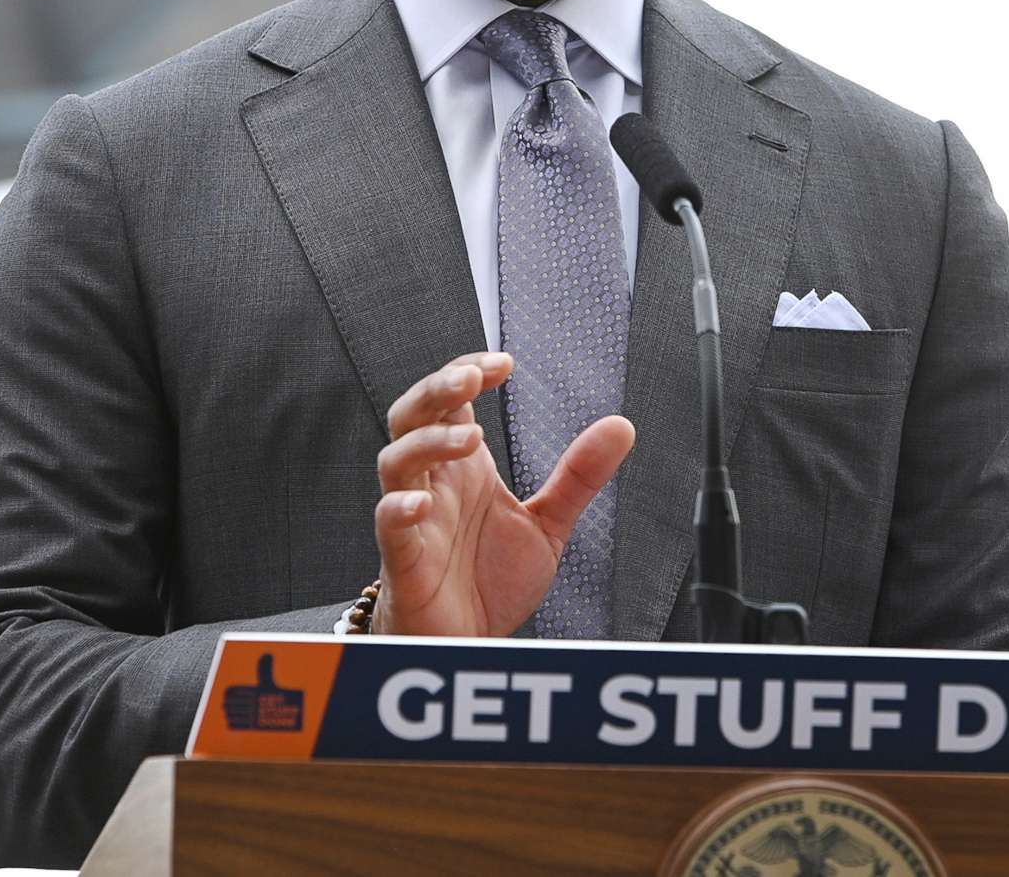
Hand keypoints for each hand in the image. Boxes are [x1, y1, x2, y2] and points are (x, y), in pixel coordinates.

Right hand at [370, 349, 633, 636]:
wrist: (469, 646)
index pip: (451, 400)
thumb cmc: (489, 582)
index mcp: (464, 468)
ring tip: (471, 439)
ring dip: (428, 442)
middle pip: (413, 416)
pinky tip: (421, 502)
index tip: (504, 363)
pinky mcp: (404, 560)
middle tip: (470, 378)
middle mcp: (434, 484)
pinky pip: (388, 525)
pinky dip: (398, 508)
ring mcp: (415, 519)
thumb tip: (620, 427)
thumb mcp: (546, 523)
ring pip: (396, 461)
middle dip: (436, 389)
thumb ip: (578, 476)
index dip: (467, 370)